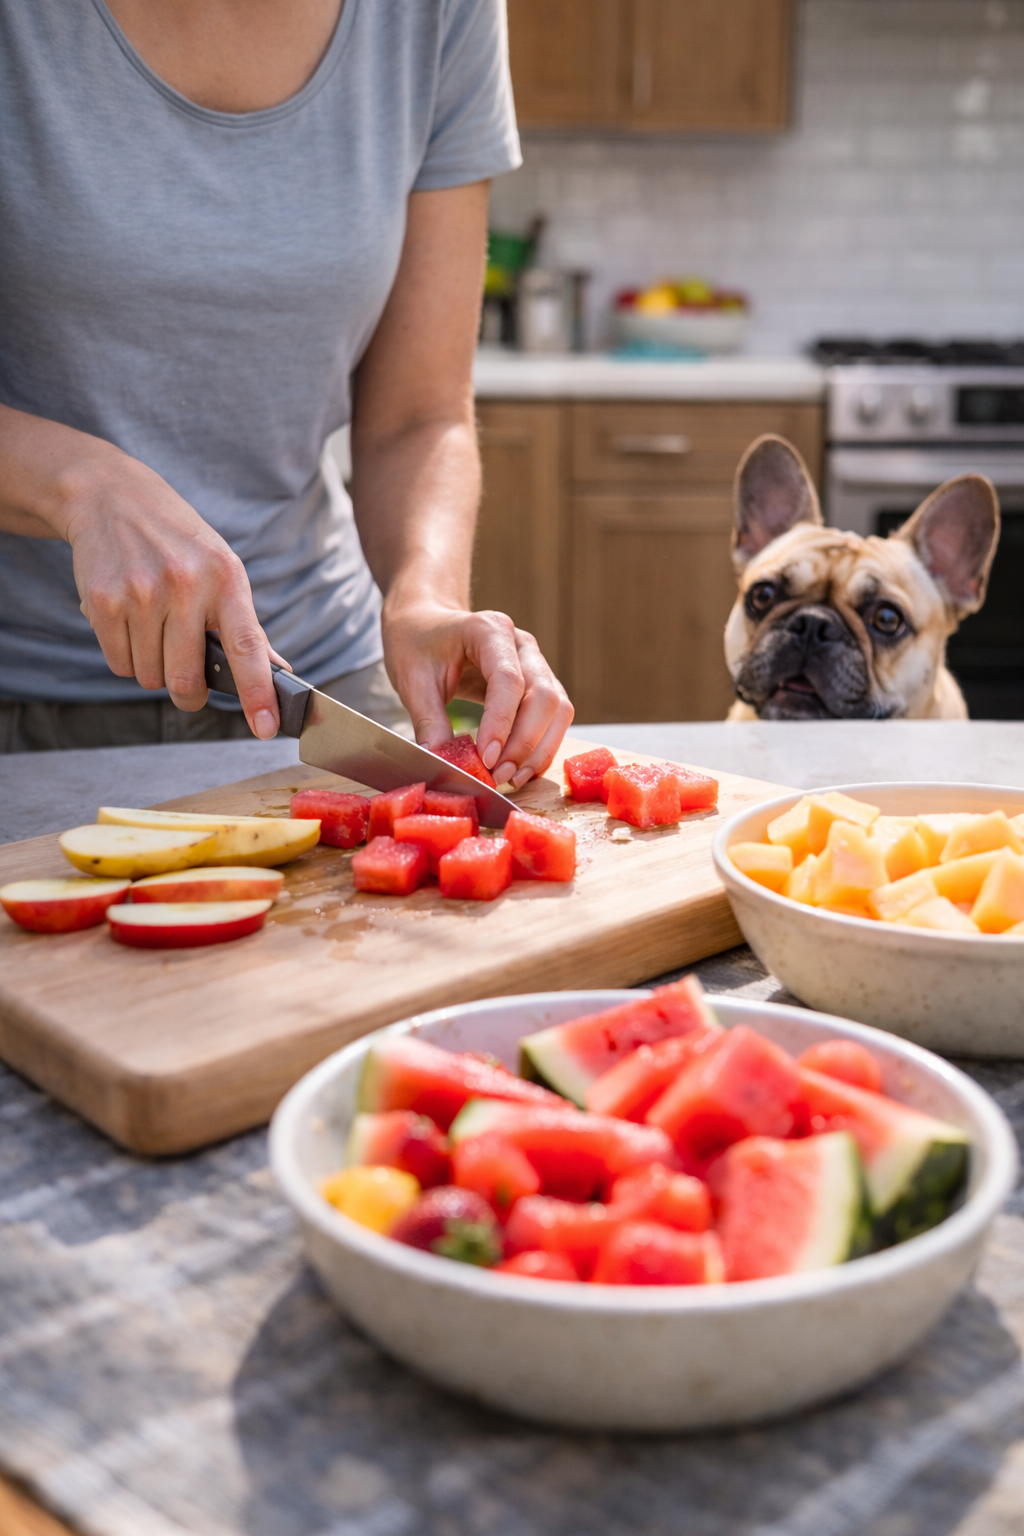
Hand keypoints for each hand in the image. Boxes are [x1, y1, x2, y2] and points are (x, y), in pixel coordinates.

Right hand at [59, 443, 282, 735]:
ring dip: (153, 669)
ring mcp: (141, 593)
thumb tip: (278, 672)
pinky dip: (125, 656)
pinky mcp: (102, 601)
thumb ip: (247, 625)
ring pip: (149, 677)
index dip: (258, 693)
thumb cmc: (179, 542)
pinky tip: (129, 621)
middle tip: (189, 686)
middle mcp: (185, 585)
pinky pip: (118, 663)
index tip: (266, 728)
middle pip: (186, 680)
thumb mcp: (223, 570)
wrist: (113, 498)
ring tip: (153, 629)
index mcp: (226, 579)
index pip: (248, 648)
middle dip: (188, 695)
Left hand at [382, 602, 573, 786]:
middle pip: (544, 696)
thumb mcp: (413, 679)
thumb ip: (428, 719)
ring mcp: (536, 663)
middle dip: (525, 743)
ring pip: (558, 710)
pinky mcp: (538, 684)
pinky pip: (553, 718)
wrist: (426, 625)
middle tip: (498, 775)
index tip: (487, 758)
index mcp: (489, 630)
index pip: (509, 680)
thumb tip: (441, 759)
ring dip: (539, 749)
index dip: (501, 723)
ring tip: (511, 778)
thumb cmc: (418, 644)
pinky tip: (521, 769)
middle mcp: (522, 644)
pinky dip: (541, 746)